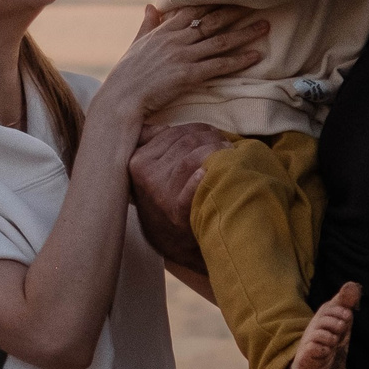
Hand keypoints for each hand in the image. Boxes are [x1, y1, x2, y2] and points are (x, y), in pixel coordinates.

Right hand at [96, 4, 265, 119]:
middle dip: (236, 11)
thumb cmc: (127, 73)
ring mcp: (183, 56)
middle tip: (258, 3)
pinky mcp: (188, 75)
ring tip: (264, 27)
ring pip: (220, 41)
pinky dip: (238, 61)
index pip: (194, 9)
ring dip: (245, 34)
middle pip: (212, 21)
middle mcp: (176, 39)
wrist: (121, 97)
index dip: (215, 0)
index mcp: (164, 30)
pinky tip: (255, 56)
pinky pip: (219, 66)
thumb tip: (151, 6)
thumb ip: (148, 24)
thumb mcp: (137, 43)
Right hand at [127, 121, 227, 272]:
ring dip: (215, 152)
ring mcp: (160, 193)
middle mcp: (146, 174)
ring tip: (230, 154)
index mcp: (138, 161)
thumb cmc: (165, 201)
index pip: (172, 133)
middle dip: (210, 138)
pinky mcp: (176, 211)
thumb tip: (154, 125)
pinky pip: (192, 187)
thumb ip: (150, 146)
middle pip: (185, 142)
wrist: (173, 244)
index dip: (197, 129)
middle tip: (226, 144)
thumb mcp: (148, 174)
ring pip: (191, 158)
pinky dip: (204, 178)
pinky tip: (214, 173)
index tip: (213, 134)